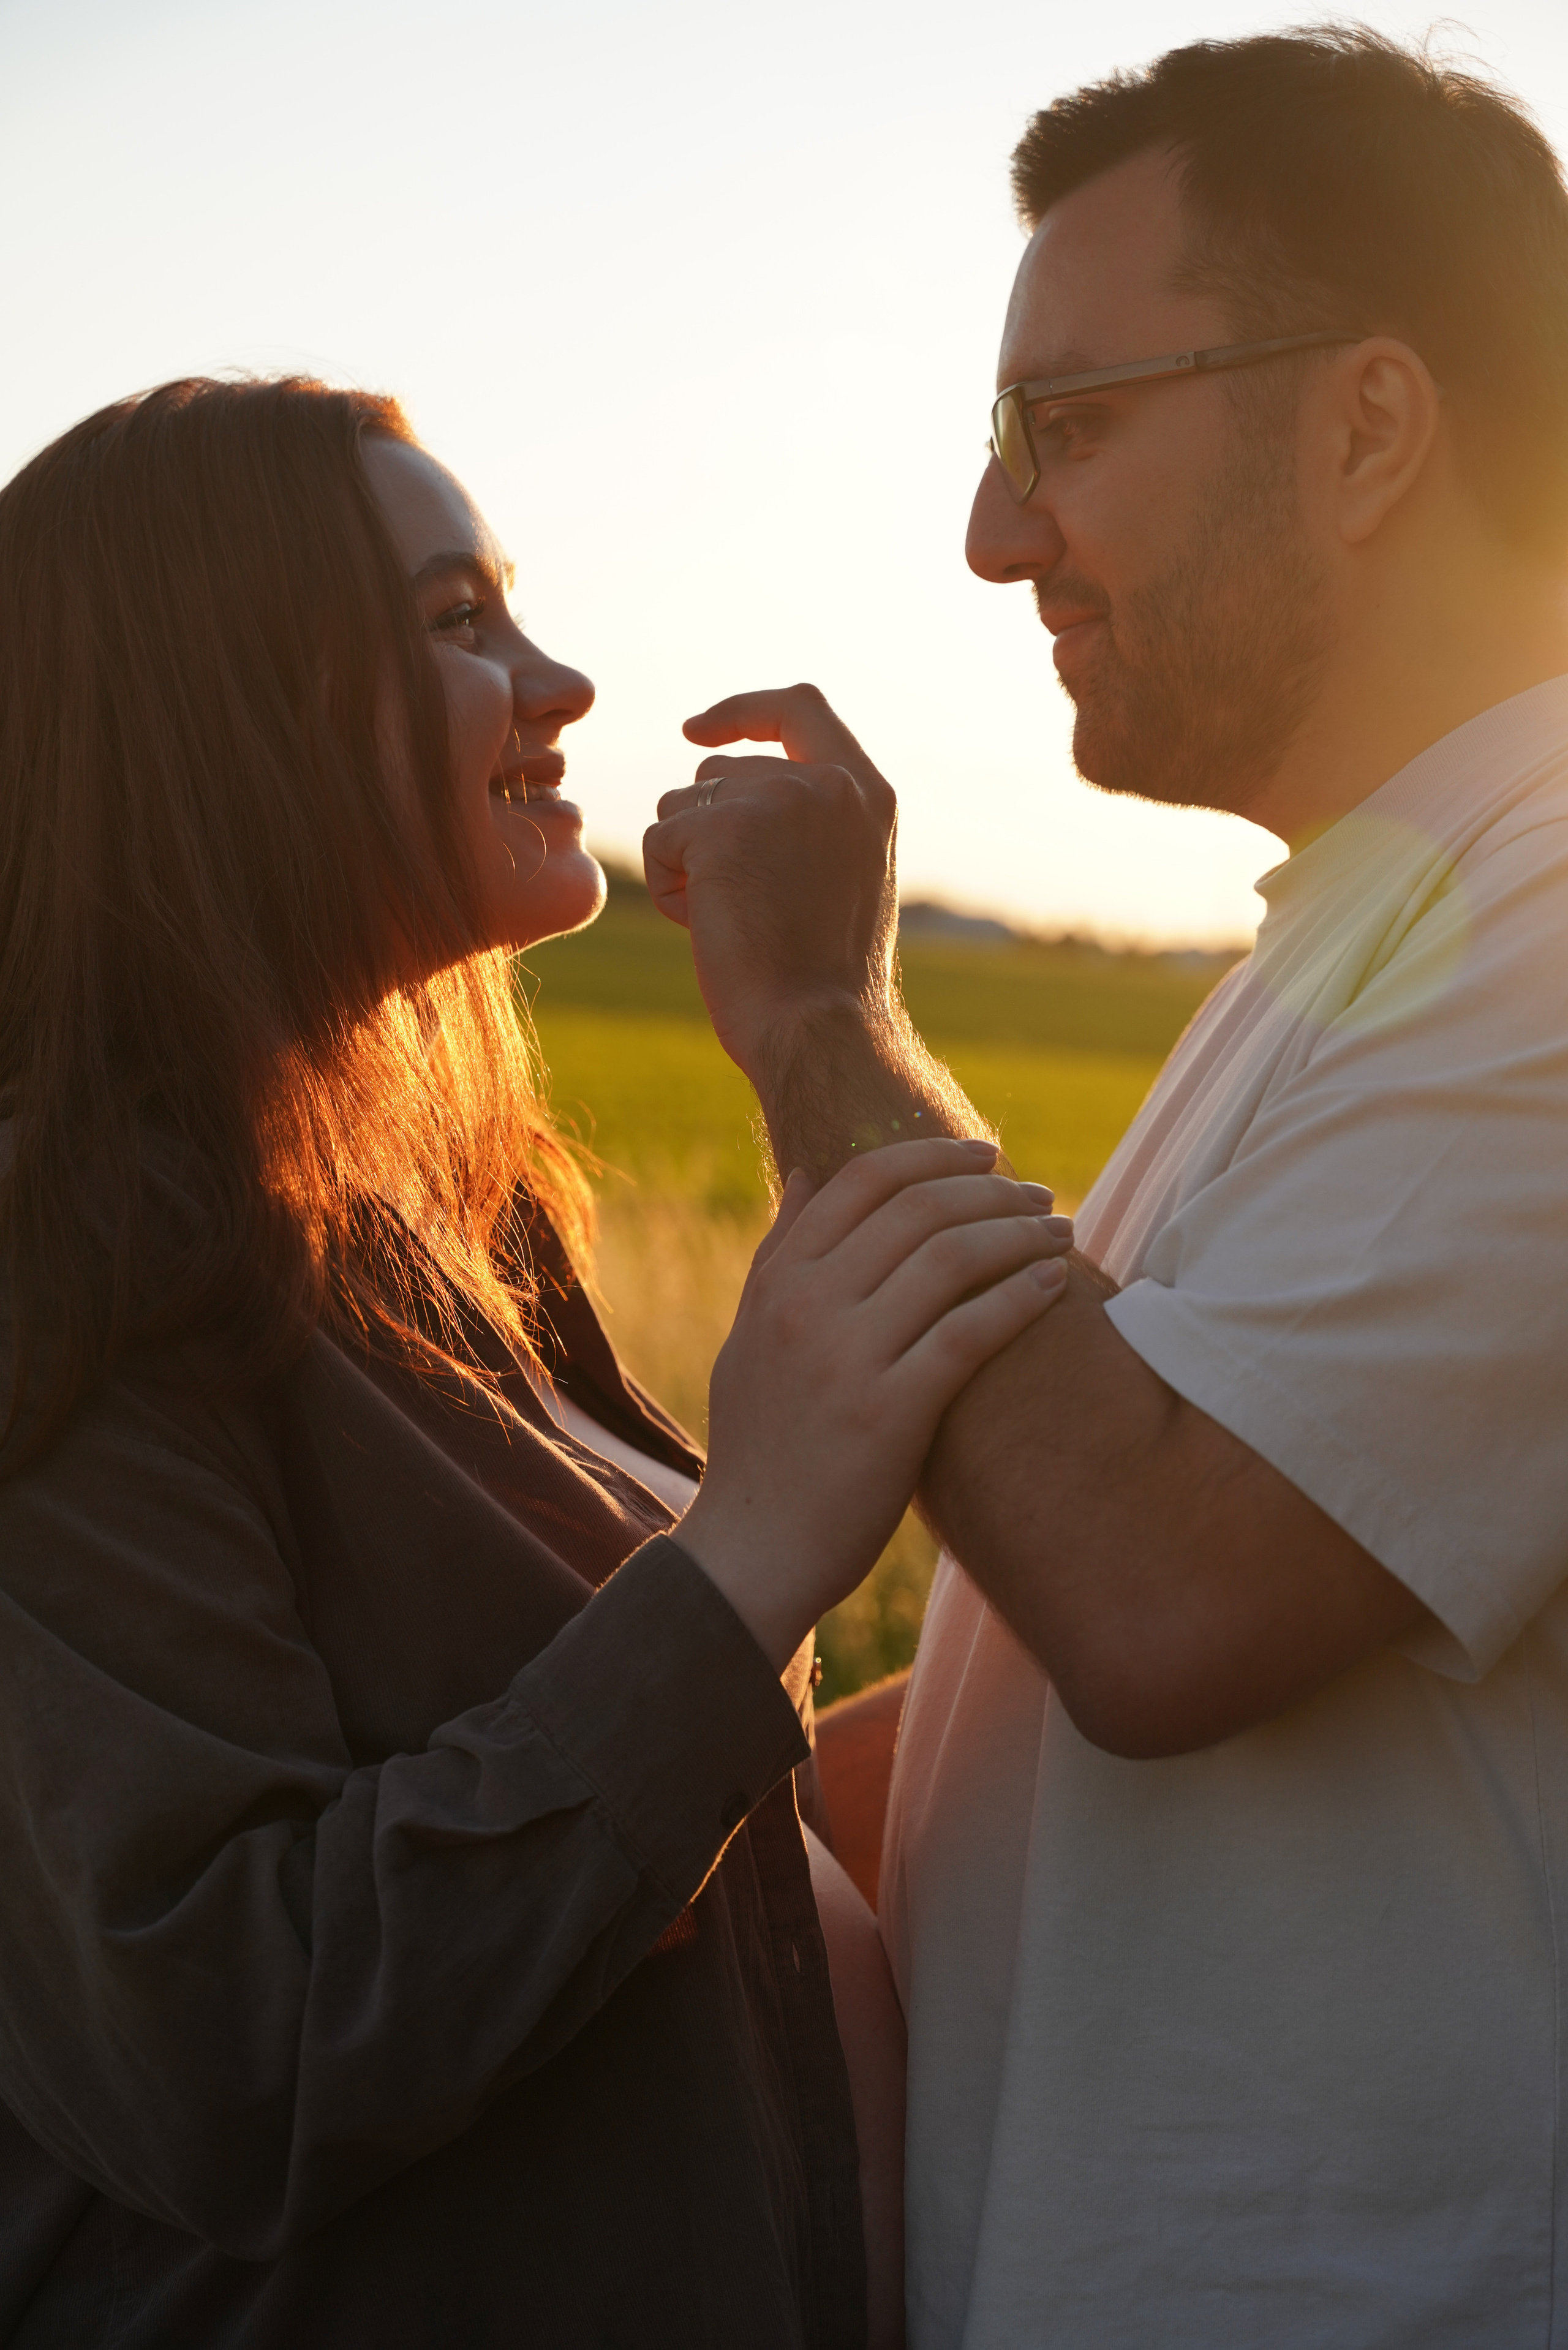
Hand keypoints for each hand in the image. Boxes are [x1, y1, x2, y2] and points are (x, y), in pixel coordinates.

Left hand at [643, 684, 897, 1079]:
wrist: (818, 1030)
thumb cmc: (823, 980)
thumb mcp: (843, 878)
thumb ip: (808, 821)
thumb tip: (722, 788)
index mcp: (867, 794)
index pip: (801, 708)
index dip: (743, 712)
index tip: (696, 731)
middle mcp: (827, 783)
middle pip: (719, 772)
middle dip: (704, 833)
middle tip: (737, 906)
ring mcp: (776, 798)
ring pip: (680, 804)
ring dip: (685, 863)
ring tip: (730, 921)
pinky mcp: (722, 827)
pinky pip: (659, 840)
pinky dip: (667, 888)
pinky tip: (707, 928)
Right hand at [673, 1138, 1073, 1669]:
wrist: (751, 1550)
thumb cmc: (760, 1447)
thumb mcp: (749, 1338)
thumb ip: (777, 1256)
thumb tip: (807, 1175)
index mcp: (778, 1283)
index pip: (861, 1181)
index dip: (932, 1155)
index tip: (984, 1155)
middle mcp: (807, 1307)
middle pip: (918, 1210)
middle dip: (991, 1190)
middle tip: (1039, 1193)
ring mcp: (847, 1358)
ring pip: (950, 1259)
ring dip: (1018, 1234)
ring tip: (1059, 1231)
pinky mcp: (889, 1413)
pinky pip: (967, 1332)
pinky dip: (1018, 1298)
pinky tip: (1052, 1287)